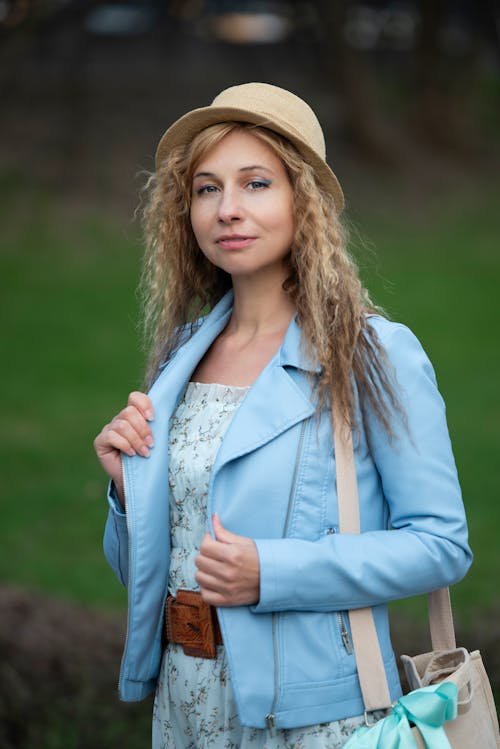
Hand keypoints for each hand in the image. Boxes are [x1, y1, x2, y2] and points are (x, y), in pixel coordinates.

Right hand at [93, 391, 153, 506]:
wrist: (134, 481)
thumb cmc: (146, 459)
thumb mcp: (153, 441)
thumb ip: (156, 427)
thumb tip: (165, 415)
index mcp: (133, 415)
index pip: (135, 398)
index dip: (144, 404)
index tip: (153, 418)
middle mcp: (119, 420)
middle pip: (129, 412)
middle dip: (143, 429)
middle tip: (151, 444)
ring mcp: (108, 429)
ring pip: (122, 425)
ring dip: (136, 440)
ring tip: (145, 453)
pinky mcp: (100, 441)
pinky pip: (111, 436)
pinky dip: (125, 445)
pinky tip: (132, 454)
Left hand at [195, 514, 259, 606]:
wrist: (276, 578)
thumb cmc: (260, 558)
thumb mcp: (244, 542)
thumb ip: (224, 532)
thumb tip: (213, 518)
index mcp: (232, 554)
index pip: (204, 546)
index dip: (207, 542)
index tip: (213, 542)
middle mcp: (228, 572)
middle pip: (199, 561)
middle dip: (205, 555)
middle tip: (214, 555)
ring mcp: (227, 588)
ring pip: (199, 577)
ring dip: (204, 571)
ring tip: (214, 569)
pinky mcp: (227, 600)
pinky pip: (205, 595)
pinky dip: (207, 588)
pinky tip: (214, 582)